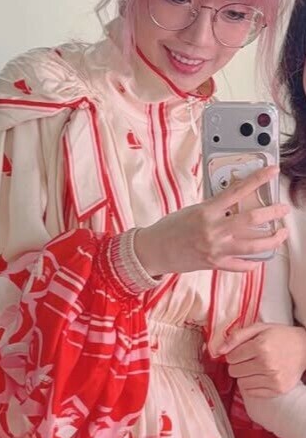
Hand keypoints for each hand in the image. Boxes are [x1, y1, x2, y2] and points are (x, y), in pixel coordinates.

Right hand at [134, 169, 288, 279]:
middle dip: (272, 212)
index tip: (272, 172)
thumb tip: (237, 202)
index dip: (257, 179)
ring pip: (252, 246)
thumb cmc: (170, 228)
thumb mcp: (192, 210)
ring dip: (271, 240)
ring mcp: (215, 249)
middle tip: (283, 209)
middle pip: (251, 219)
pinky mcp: (214, 264)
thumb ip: (215, 207)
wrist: (154, 251)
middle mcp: (213, 230)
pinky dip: (252, 263)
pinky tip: (260, 259)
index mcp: (206, 211)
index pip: (237, 191)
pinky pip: (240, 265)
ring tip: (281, 234)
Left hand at [224, 322, 305, 396]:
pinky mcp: (278, 390)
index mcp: (261, 346)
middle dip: (238, 365)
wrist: (304, 348)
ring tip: (257, 367)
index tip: (243, 351)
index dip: (234, 354)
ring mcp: (273, 379)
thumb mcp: (259, 328)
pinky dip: (253, 385)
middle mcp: (267, 364)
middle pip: (234, 371)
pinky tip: (262, 376)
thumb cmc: (280, 336)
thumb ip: (236, 337)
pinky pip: (251, 393)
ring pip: (241, 383)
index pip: (231, 358)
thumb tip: (218, 351)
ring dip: (245, 376)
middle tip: (250, 359)